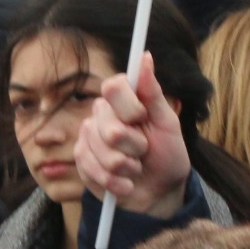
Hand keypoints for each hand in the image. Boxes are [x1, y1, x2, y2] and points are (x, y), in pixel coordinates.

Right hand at [75, 53, 189, 218]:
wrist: (160, 191)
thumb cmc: (167, 154)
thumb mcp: (167, 123)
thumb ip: (152, 92)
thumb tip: (145, 57)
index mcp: (123, 100)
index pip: (113, 87)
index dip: (128, 107)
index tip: (142, 118)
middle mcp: (102, 114)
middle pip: (109, 126)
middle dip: (134, 146)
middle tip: (144, 150)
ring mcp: (88, 137)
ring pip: (103, 151)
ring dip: (127, 166)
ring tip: (136, 168)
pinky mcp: (82, 160)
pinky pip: (92, 168)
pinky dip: (115, 181)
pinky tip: (125, 182)